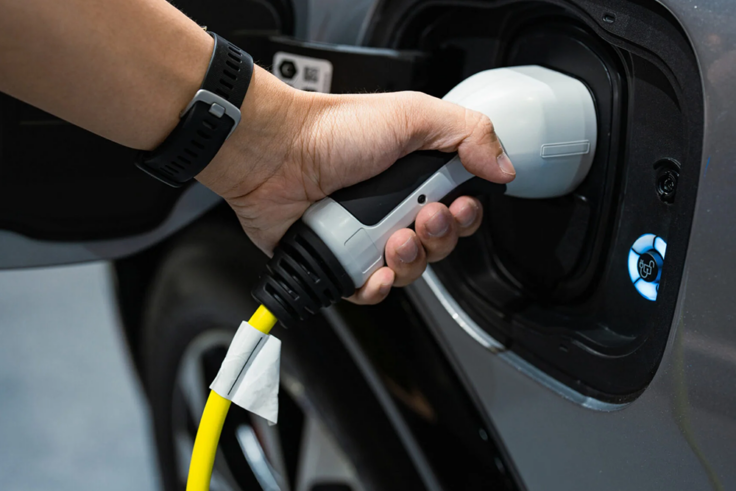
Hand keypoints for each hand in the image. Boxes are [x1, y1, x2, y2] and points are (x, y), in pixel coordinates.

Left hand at [197, 66, 514, 303]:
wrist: (275, 153)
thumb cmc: (333, 130)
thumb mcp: (413, 115)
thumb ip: (468, 134)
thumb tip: (504, 167)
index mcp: (414, 175)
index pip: (458, 209)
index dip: (465, 217)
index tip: (457, 206)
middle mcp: (391, 207)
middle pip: (438, 245)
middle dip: (438, 238)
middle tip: (421, 218)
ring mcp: (365, 236)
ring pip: (408, 271)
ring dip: (409, 262)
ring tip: (392, 240)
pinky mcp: (339, 261)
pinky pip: (368, 290)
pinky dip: (375, 287)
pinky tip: (373, 271)